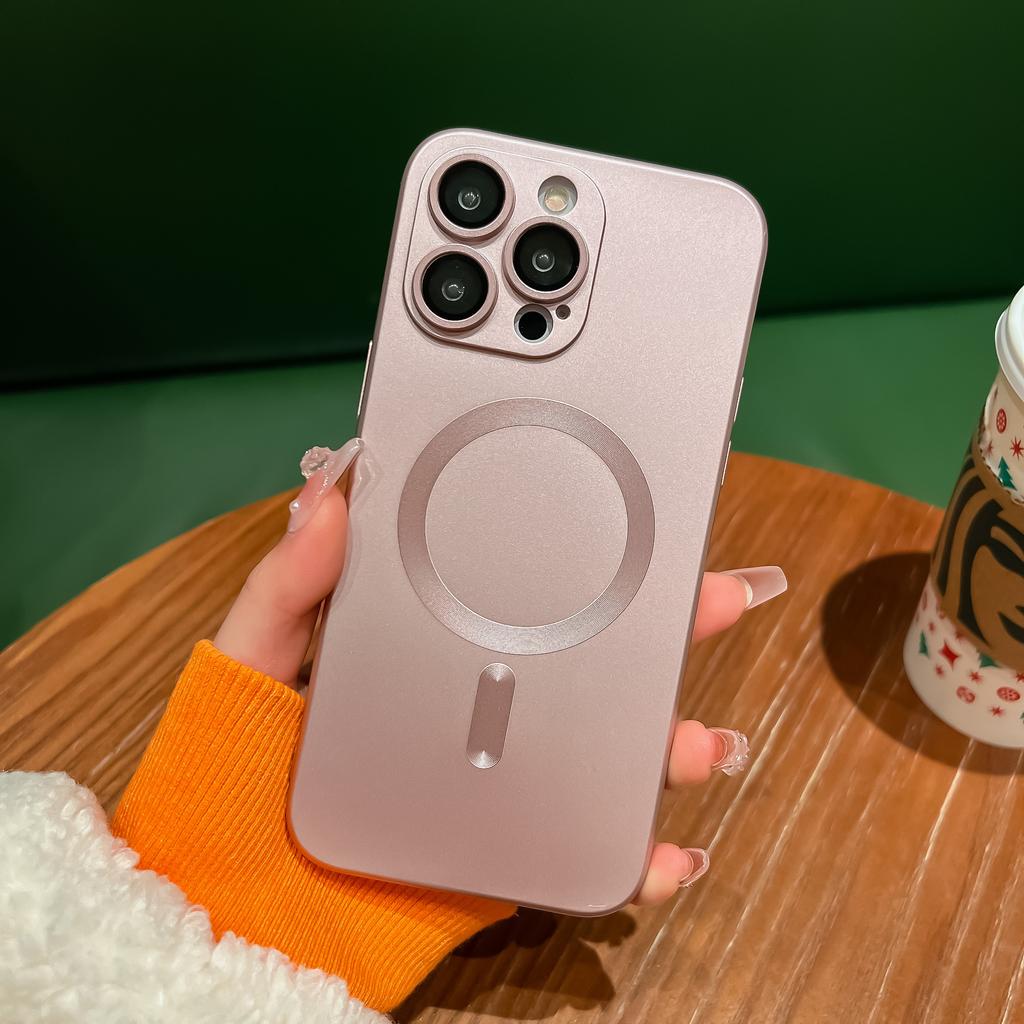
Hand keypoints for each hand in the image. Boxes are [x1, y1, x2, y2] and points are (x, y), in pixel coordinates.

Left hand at [216, 455, 785, 905]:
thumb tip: (330, 494)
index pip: (522, 581)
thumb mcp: (254, 654)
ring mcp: (502, 775)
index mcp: (432, 641)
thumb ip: (288, 582)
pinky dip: (638, 854)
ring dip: (669, 741)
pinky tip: (668, 851)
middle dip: (665, 629)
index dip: (589, 549)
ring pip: (607, 749)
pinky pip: (586, 846)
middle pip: (588, 658)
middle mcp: (482, 701)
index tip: (644, 517)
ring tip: (697, 740)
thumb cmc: (237, 760)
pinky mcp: (507, 845)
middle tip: (717, 598)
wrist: (241, 898)